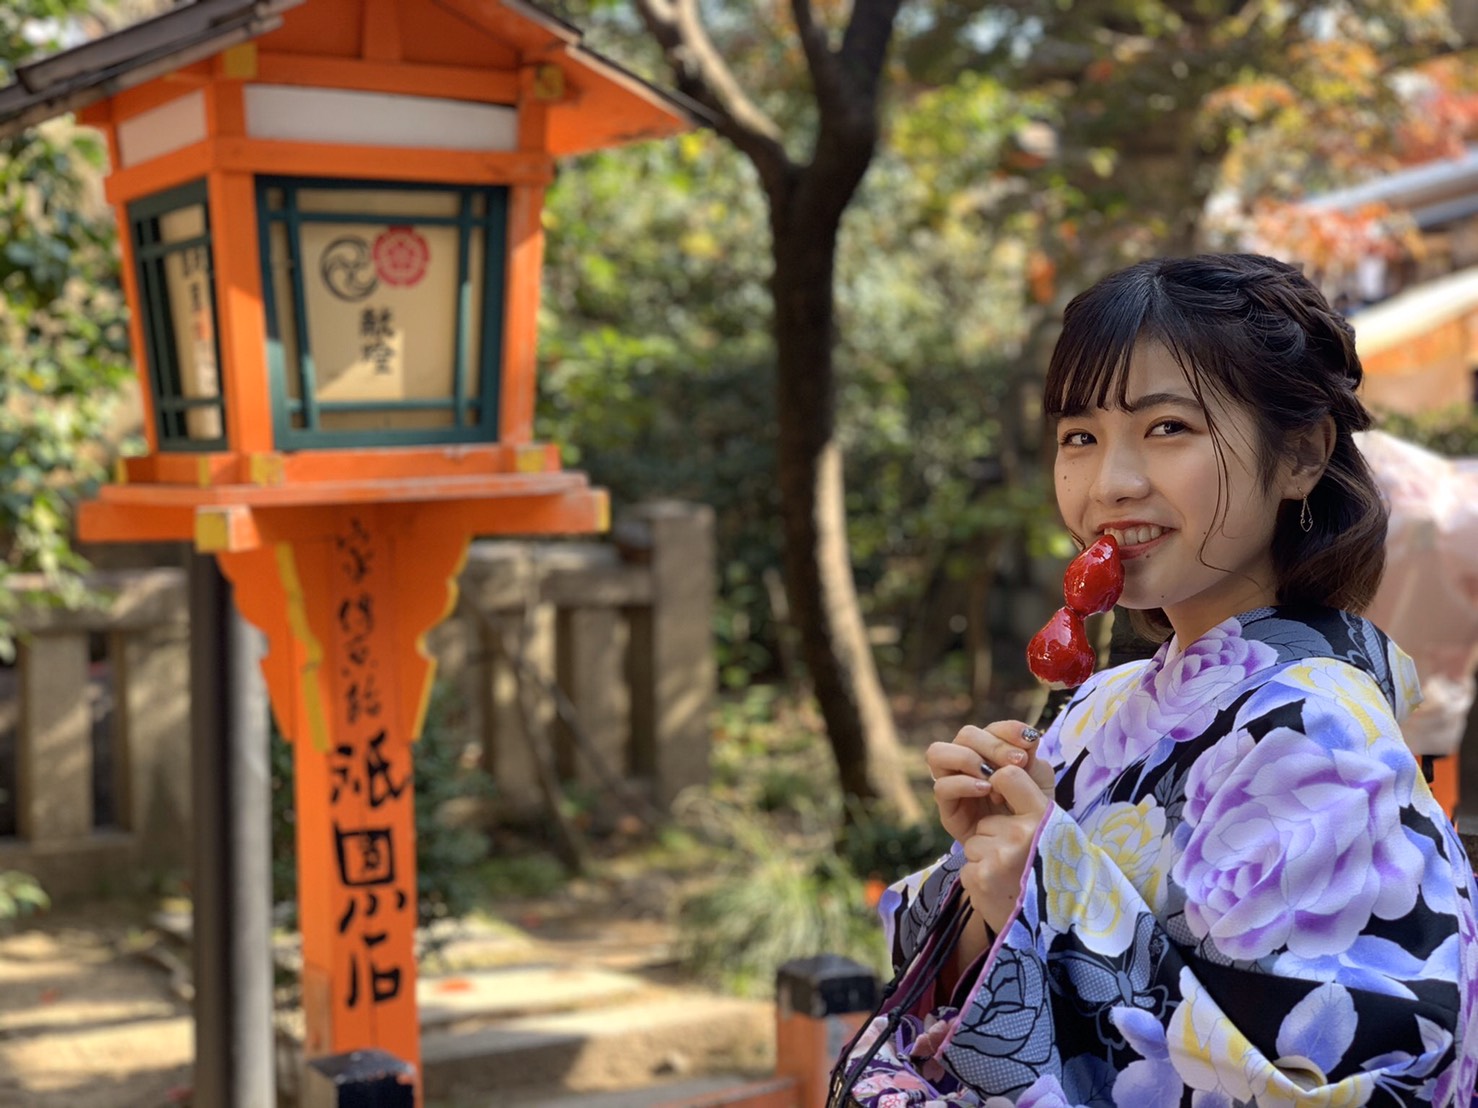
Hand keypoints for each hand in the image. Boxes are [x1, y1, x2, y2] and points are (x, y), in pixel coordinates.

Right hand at [926, 720, 1053, 844]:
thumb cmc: (1030, 810)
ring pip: (938, 753)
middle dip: (993, 746)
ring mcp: (952, 782)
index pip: (992, 728)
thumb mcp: (1038, 781)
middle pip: (966, 735)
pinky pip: (942, 786)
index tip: (1030, 741)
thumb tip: (1026, 738)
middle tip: (1017, 762)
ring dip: (968, 759)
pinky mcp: (947, 807)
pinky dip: (963, 784)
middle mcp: (967, 761)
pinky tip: (986, 790)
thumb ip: (1031, 757)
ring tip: (992, 777)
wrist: (1025, 848)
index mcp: (991, 751)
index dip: (1009, 729)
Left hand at [959, 766, 1051, 933]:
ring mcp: (999, 857)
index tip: (1005, 801)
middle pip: (987, 820)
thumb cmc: (1053, 874)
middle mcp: (1022, 834)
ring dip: (986, 858)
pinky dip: (979, 877)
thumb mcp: (1055, 832)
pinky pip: (968, 865)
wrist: (1056, 929)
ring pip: (975, 842)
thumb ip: (1030, 803)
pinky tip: (1000, 889)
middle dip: (995, 838)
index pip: (1008, 775)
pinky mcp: (979, 877)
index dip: (1000, 785)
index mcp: (1044, 817)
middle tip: (1018, 861)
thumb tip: (1001, 769)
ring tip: (1011, 877)